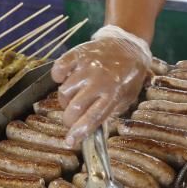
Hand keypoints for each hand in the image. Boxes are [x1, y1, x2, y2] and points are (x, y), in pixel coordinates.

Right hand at [53, 32, 149, 146]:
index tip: (70, 142)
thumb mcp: (126, 98)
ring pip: (64, 92)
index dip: (78, 133)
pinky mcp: (78, 54)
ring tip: (74, 96)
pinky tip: (66, 79)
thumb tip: (89, 129)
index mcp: (114, 94)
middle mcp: (100, 81)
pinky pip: (58, 69)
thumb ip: (109, 113)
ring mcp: (87, 66)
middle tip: (72, 117)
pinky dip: (58, 76)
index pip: (92, 119)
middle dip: (68, 119)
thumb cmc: (128, 76)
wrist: (128, 45)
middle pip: (73, 109)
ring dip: (65, 100)